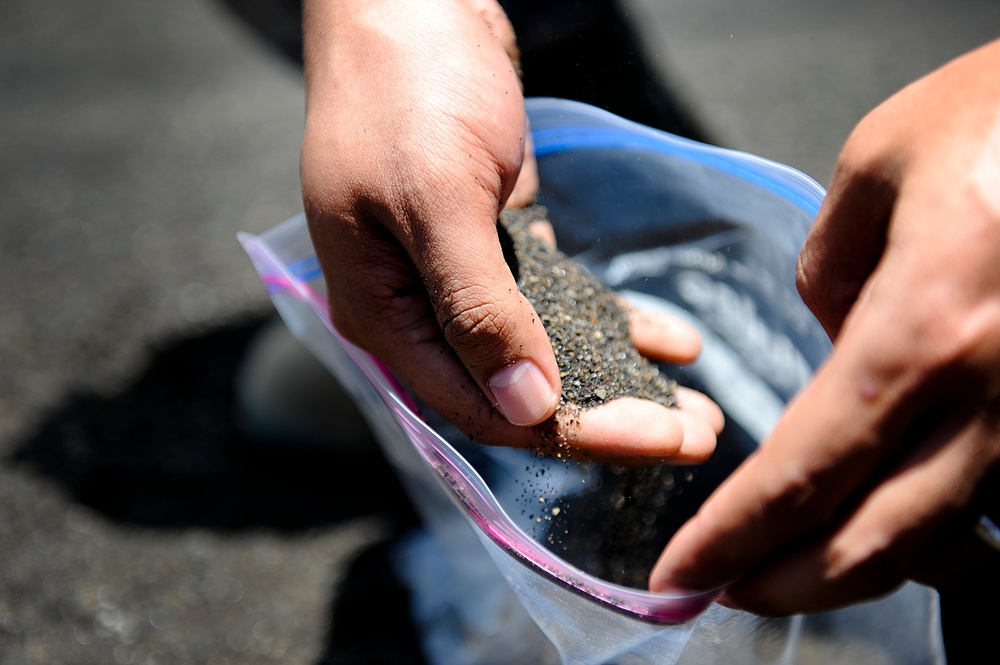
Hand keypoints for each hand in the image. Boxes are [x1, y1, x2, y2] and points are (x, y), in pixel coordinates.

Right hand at [300, 0, 719, 462]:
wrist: (409, 0)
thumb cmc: (406, 91)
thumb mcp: (438, 198)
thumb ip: (478, 307)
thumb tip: (527, 407)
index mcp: (385, 317)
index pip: (483, 406)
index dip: (573, 433)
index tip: (661, 443)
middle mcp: (420, 310)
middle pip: (518, 390)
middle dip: (609, 417)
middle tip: (698, 435)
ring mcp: (459, 277)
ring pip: (544, 352)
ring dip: (619, 378)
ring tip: (697, 404)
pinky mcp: (496, 243)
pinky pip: (557, 300)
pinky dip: (610, 320)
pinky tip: (671, 340)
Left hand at [649, 39, 999, 613]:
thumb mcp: (882, 162)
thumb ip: (834, 268)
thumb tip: (834, 332)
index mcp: (927, 328)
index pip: (806, 469)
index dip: (735, 536)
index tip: (682, 574)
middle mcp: (993, 392)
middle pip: (876, 537)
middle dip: (787, 584)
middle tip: (724, 595)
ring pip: (942, 536)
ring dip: (855, 568)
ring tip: (787, 569)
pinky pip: (988, 494)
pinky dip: (925, 528)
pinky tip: (880, 518)